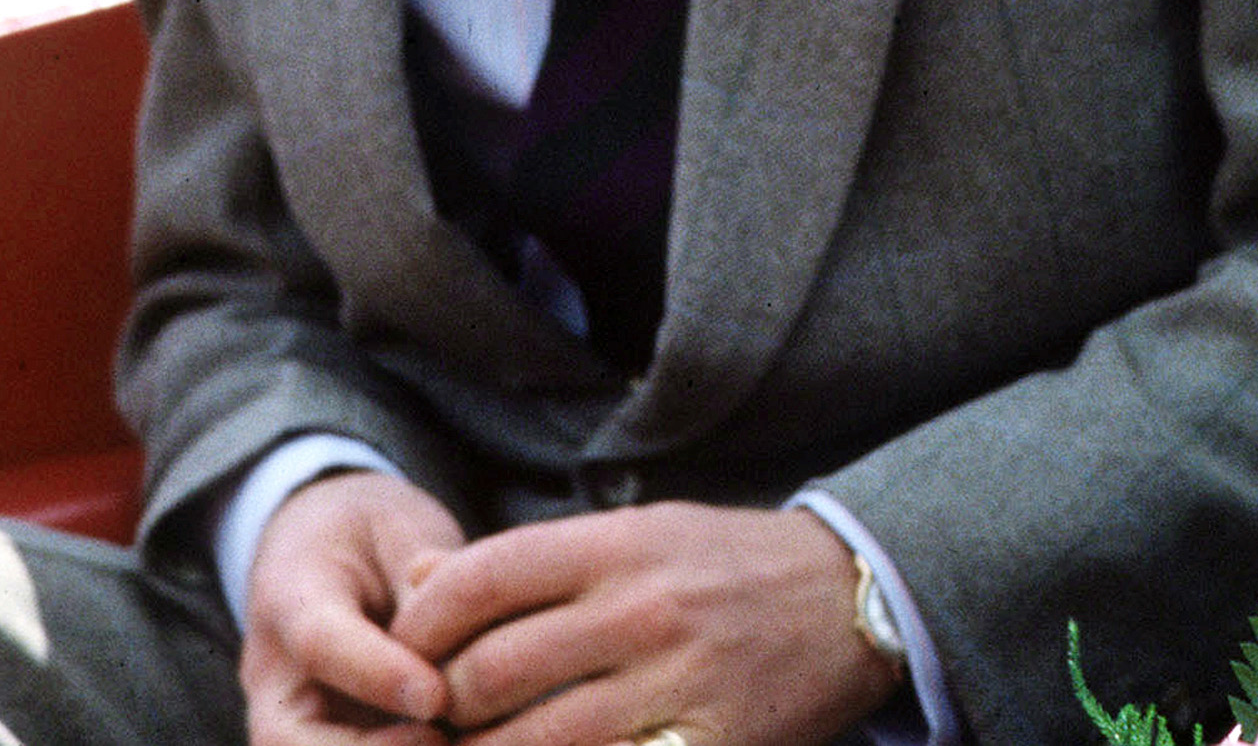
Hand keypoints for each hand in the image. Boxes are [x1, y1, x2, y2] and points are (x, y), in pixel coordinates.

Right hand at [243, 470, 467, 745]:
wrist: (326, 542)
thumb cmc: (373, 534)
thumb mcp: (402, 532)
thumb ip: (426, 585)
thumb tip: (465, 634)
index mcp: (291, 594)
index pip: (319, 644)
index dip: (376, 674)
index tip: (436, 697)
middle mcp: (274, 672)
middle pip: (285, 739)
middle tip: (440, 739)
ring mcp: (287, 715)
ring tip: (447, 744)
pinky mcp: (315, 740)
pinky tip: (453, 743)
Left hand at [390, 501, 900, 745]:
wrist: (854, 597)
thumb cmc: (730, 563)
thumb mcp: (640, 532)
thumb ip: (536, 561)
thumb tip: (421, 581)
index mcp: (619, 547)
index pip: (479, 581)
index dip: (419, 622)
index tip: (402, 651)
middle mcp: (641, 612)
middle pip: (490, 673)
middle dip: (441, 708)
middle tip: (430, 721)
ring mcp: (676, 686)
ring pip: (534, 743)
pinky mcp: (707, 745)